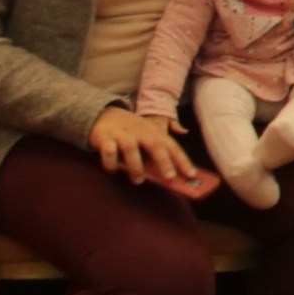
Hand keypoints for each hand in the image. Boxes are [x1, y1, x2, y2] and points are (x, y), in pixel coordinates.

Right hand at [88, 106, 203, 190]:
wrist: (102, 114)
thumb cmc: (130, 130)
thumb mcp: (147, 134)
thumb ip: (160, 148)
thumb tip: (176, 164)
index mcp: (153, 131)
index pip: (171, 145)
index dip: (182, 160)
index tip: (191, 175)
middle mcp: (139, 131)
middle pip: (154, 145)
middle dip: (164, 161)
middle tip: (170, 178)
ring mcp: (121, 133)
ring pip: (131, 148)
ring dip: (136, 166)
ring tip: (138, 181)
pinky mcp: (104, 138)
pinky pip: (109, 151)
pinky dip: (111, 162)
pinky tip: (113, 170)